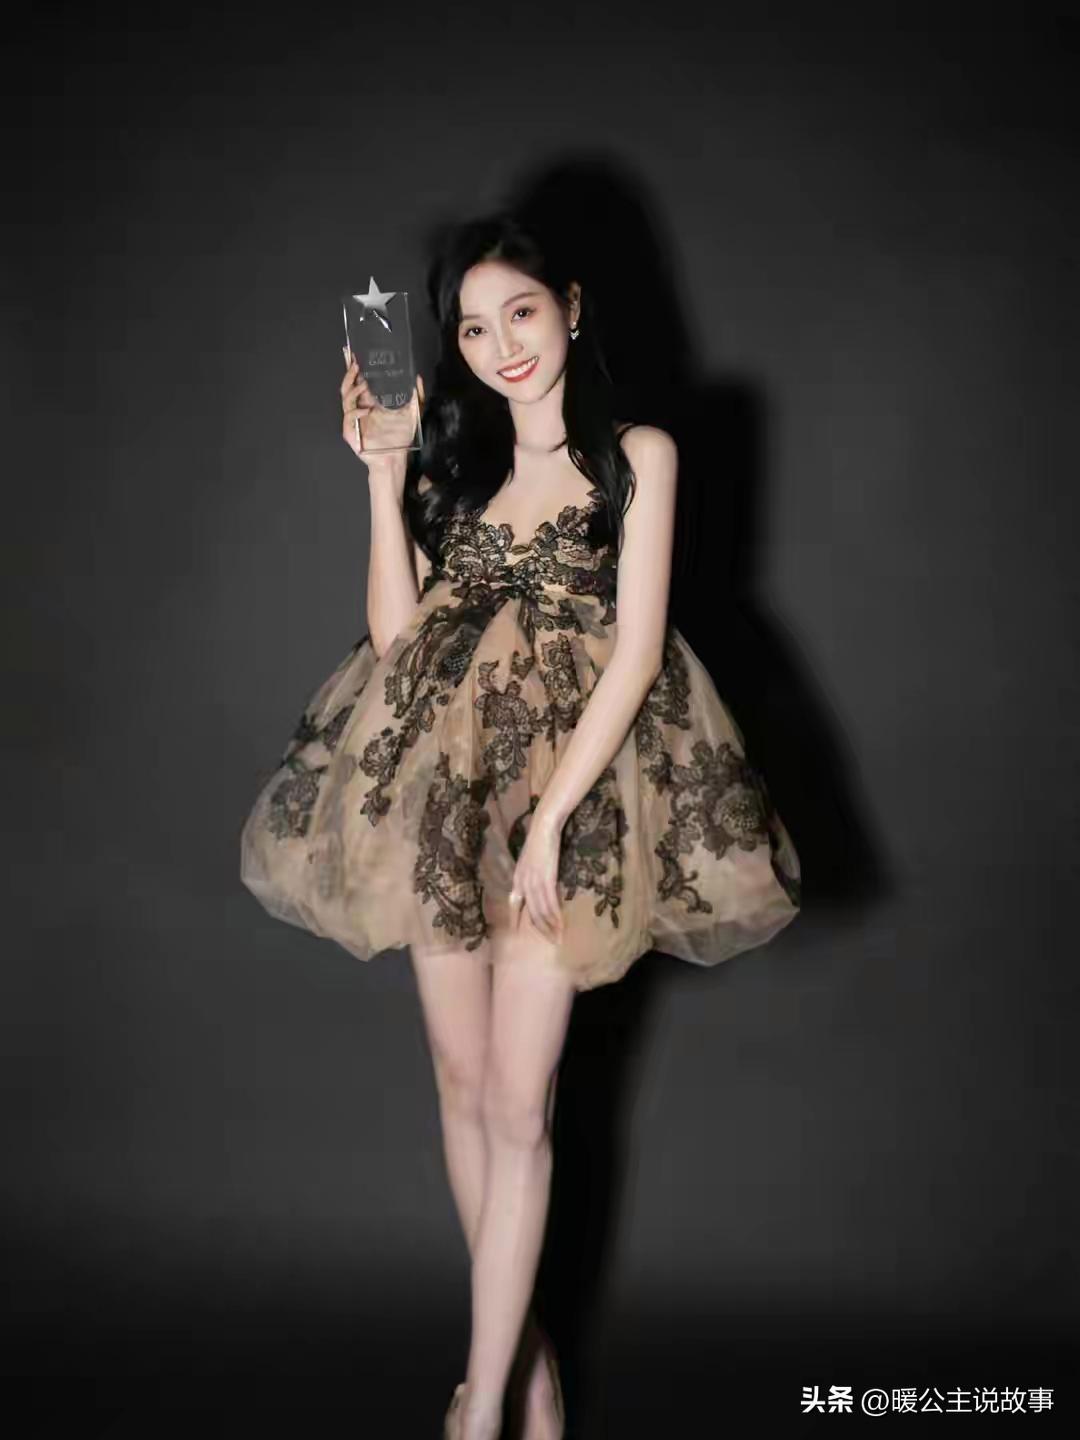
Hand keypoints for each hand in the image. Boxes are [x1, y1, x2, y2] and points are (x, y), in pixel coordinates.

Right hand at [340, 346, 423, 463]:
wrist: (395, 459)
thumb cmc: (400, 438)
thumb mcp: (412, 414)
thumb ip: (416, 397)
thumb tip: (418, 378)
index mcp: (369, 402)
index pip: (359, 381)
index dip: (354, 367)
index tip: (354, 353)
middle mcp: (359, 408)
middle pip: (348, 386)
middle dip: (350, 373)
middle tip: (356, 363)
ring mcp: (353, 420)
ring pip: (346, 399)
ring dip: (353, 390)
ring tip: (363, 385)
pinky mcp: (351, 432)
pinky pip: (349, 418)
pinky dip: (356, 412)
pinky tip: (367, 410)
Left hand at [509, 810, 564, 945]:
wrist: (544, 827)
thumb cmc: (540, 841)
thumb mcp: (530, 861)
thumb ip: (531, 875)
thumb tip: (539, 887)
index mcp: (517, 879)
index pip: (514, 904)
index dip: (516, 919)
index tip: (518, 932)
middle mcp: (522, 883)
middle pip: (531, 913)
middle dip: (541, 929)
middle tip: (552, 941)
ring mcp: (533, 882)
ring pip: (541, 911)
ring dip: (551, 926)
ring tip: (558, 938)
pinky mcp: (546, 879)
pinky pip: (550, 903)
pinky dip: (556, 916)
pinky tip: (560, 924)